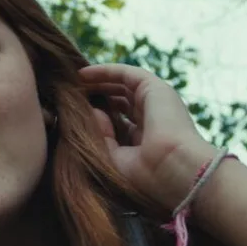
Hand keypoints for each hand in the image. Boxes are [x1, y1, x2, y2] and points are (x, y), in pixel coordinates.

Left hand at [78, 63, 217, 211]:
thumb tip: (92, 112)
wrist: (174, 169)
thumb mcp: (115, 158)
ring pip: (122, 84)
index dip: (99, 116)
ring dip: (98, 81)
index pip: (121, 122)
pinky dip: (104, 71)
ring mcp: (156, 102)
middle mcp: (153, 118)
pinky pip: (126, 73)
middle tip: (72, 95)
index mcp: (148, 139)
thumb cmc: (147, 174)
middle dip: (97, 96)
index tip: (76, 114)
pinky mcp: (155, 89)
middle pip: (121, 100)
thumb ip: (102, 136)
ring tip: (74, 82)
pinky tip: (82, 74)